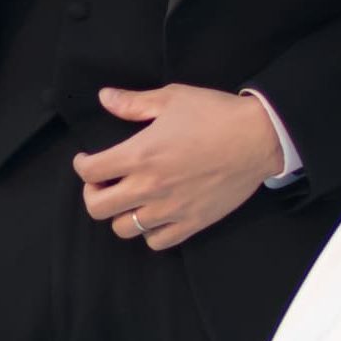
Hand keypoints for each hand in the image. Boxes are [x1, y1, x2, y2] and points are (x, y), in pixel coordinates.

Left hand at [74, 83, 284, 251]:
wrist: (258, 138)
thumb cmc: (215, 115)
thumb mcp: (171, 98)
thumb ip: (133, 103)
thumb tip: (104, 98)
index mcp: (140, 155)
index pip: (90, 172)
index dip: (82, 165)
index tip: (87, 160)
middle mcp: (149, 187)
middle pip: (98, 208)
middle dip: (93, 194)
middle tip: (102, 183)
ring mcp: (170, 209)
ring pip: (124, 229)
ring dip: (119, 215)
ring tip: (128, 200)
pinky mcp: (192, 223)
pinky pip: (157, 242)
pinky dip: (149, 233)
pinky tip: (153, 216)